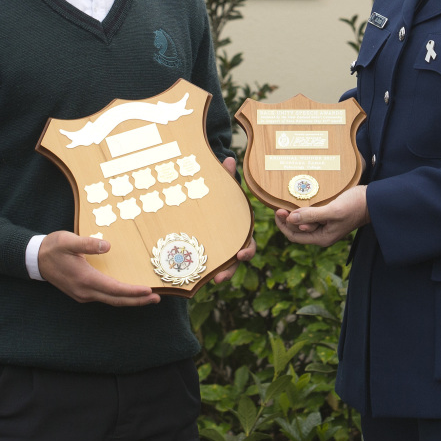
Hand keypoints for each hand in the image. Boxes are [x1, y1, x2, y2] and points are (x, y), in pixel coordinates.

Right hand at [37, 231, 159, 305]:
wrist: (35, 259)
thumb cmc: (53, 247)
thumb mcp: (68, 240)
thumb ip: (88, 243)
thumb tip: (108, 246)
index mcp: (85, 279)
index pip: (114, 289)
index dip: (132, 292)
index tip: (149, 290)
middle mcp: (85, 291)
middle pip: (116, 300)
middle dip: (137, 301)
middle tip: (157, 298)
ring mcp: (83, 294)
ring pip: (110, 300)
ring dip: (129, 300)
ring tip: (147, 296)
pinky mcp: (81, 293)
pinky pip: (104, 298)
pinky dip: (119, 296)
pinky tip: (127, 292)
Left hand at [208, 156, 256, 283]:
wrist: (205, 204)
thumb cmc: (217, 197)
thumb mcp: (220, 187)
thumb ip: (225, 176)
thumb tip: (229, 158)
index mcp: (240, 230)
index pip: (248, 244)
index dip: (246, 250)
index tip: (241, 254)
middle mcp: (232, 243)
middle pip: (235, 262)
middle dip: (229, 270)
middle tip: (220, 277)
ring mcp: (220, 250)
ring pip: (222, 268)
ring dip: (217, 275)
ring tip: (209, 282)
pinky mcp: (206, 254)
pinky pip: (206, 266)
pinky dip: (201, 272)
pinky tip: (192, 277)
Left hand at [274, 185, 368, 246]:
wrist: (372, 201)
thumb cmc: (354, 206)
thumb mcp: (332, 211)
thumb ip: (311, 215)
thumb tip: (291, 219)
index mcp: (322, 238)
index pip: (294, 236)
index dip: (283, 225)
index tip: (278, 210)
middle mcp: (322, 235)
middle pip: (297, 230)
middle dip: (287, 219)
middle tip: (280, 205)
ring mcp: (325, 226)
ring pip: (303, 222)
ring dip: (295, 214)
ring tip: (288, 202)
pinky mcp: (328, 217)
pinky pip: (311, 216)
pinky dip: (303, 210)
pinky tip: (300, 201)